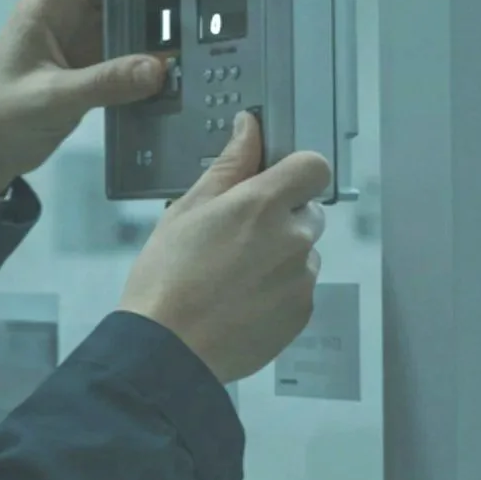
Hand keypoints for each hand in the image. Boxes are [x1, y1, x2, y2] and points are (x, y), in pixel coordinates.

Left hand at [0, 0, 170, 195]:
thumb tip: (159, 67)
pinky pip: (124, 56)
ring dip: (154, 26)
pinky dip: (147, 59)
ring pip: (125, 21)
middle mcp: (66, 17)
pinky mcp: (88, 73)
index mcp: (47, 5)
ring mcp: (78, 45)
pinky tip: (177, 66)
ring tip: (200, 29)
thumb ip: (103, 83)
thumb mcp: (50, 98)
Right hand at [118, 113, 332, 383]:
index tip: (274, 182)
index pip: (314, 166)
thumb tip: (249, 128)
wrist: (167, 351)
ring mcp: (301, 278)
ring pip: (302, 252)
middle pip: (308, 212)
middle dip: (281, 218)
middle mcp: (293, 238)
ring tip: (232, 277)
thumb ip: (228, 166)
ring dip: (279, 256)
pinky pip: (298, 288)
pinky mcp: (301, 313)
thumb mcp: (187, 210)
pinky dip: (277, 290)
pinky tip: (239, 300)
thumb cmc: (167, 279)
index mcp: (263, 204)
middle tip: (236, 237)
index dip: (295, 172)